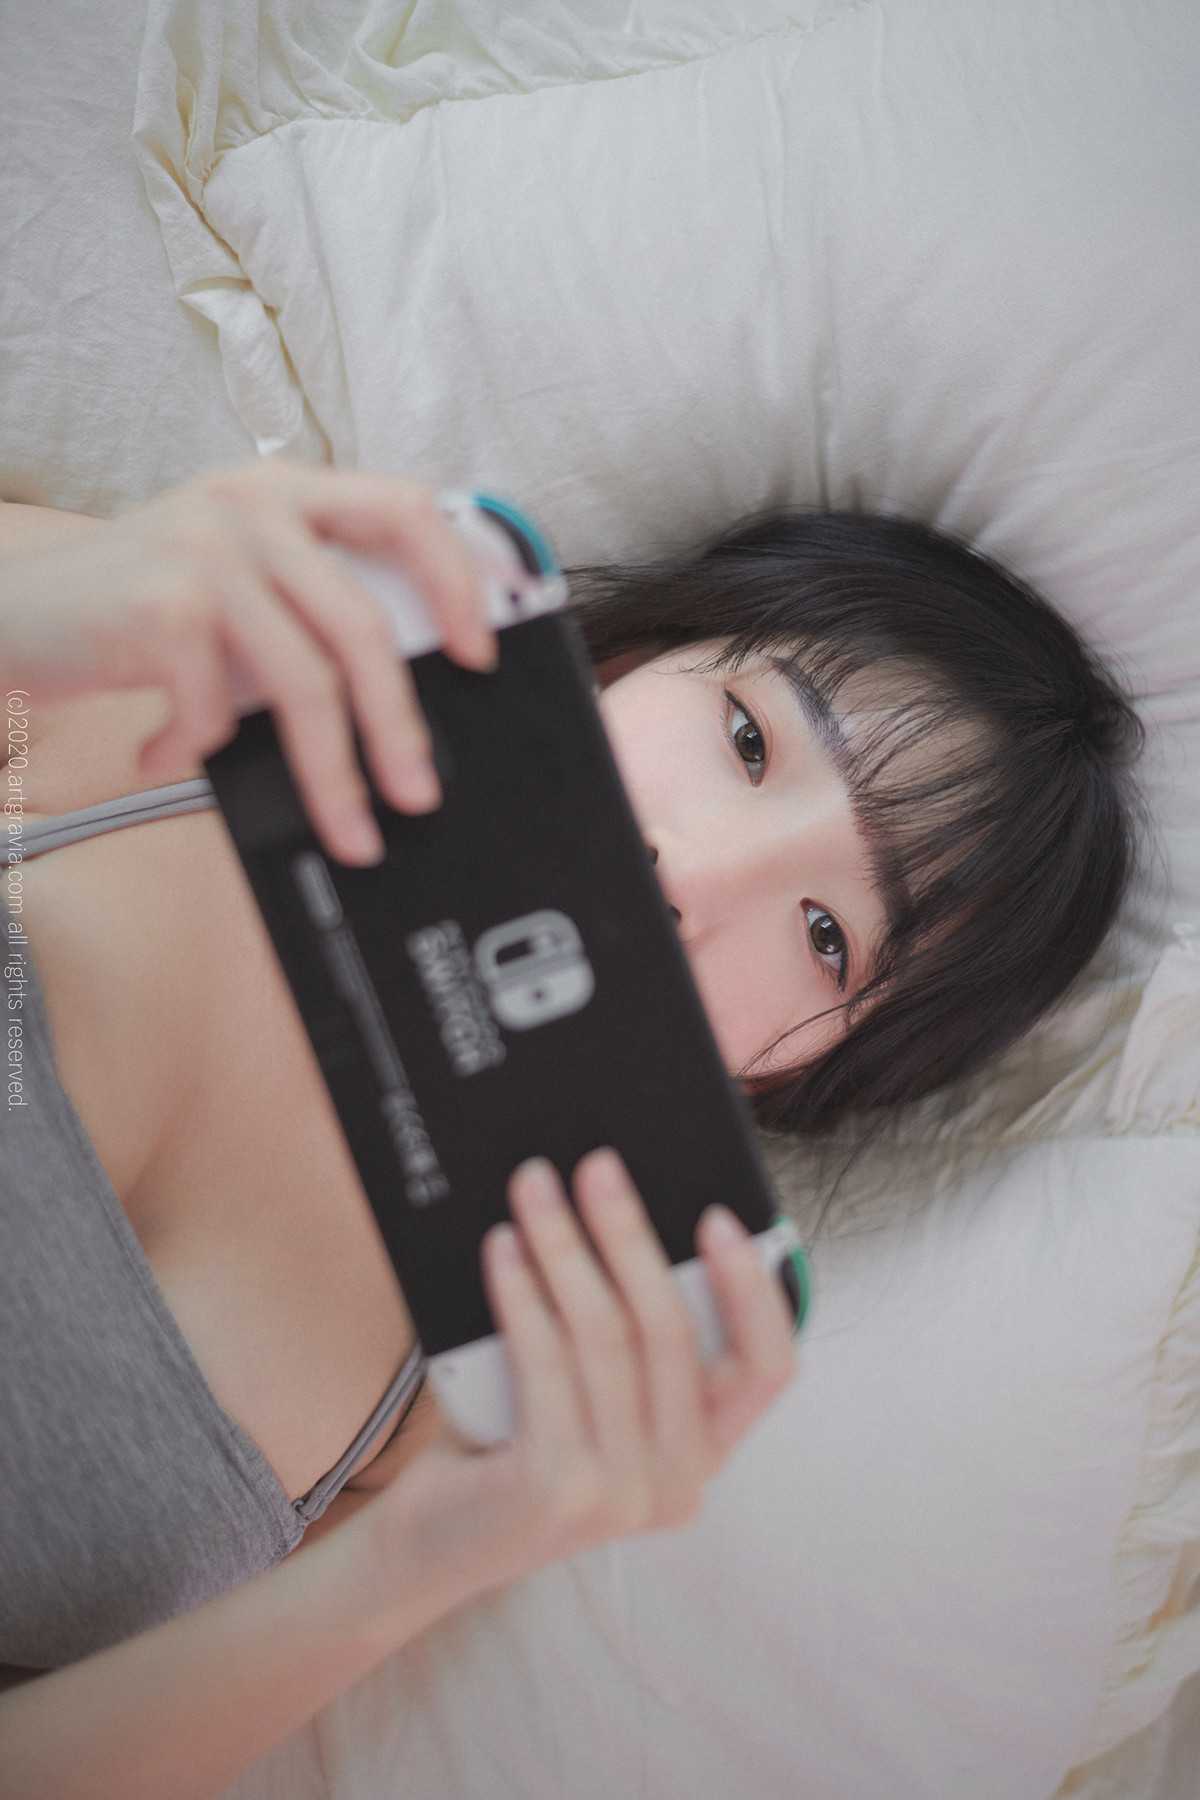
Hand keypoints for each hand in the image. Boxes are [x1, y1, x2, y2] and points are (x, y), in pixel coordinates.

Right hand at [0, 461, 498, 863]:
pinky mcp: (161, 605)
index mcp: (283, 493)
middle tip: (418, 792)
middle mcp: (251, 508)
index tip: (483, 652)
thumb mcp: (225, 579)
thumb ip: (301, 606)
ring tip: (349, 829)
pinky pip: (219, 708)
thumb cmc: (124, 605)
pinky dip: (198, 750)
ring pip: (307, 682)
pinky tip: (164, 754)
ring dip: (334, 774)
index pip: (405, 511)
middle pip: (364, 626)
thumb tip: (397, 700)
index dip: (458, 581)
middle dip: (400, 726)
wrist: (8, 607)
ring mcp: (206, 552)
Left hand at [364, 1150, 797, 1613]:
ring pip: (605, 1335)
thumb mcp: (589, 1395)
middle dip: (630, 1233)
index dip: (752, 1288)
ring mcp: (621, 1496)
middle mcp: (678, 1483)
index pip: (768, 1370)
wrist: (428, 1546)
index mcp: (703, 1454)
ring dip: (566, 1244)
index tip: (716, 1216)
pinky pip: (546, 1361)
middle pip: (671, 1330)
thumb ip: (626, 1336)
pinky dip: (522, 1292)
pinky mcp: (557, 1491)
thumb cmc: (511, 1445)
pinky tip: (501, 1247)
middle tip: (596, 1166)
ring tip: (533, 1189)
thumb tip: (622, 1210)